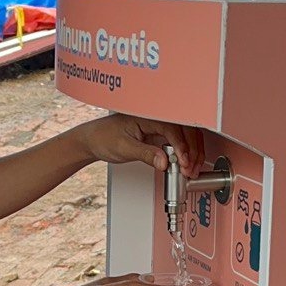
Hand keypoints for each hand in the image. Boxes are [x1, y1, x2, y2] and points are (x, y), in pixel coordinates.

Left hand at [78, 115, 203, 175]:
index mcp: (147, 115)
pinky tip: (185, 165)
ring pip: (185, 135)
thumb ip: (145, 154)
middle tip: (190, 169)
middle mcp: (156, 117)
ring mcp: (159, 125)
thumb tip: (164, 162)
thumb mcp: (124, 148)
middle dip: (192, 151)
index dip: (181, 146)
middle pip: (185, 130)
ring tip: (190, 170)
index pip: (172, 128)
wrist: (93, 140)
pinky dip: (185, 153)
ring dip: (192, 152)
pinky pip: (178, 141)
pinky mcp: (159, 134)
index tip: (184, 162)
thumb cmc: (104, 137)